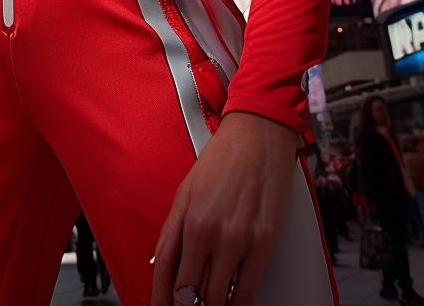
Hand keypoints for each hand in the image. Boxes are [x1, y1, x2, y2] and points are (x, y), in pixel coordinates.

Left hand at [152, 112, 300, 305]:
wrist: (259, 135)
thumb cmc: (224, 157)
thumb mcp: (187, 189)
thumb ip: (175, 228)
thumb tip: (165, 264)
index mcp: (186, 216)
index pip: (165, 272)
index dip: (159, 299)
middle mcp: (208, 231)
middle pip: (190, 292)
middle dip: (186, 305)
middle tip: (188, 305)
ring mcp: (237, 240)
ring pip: (218, 298)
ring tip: (209, 303)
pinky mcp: (264, 244)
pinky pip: (247, 293)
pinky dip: (237, 305)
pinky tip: (232, 303)